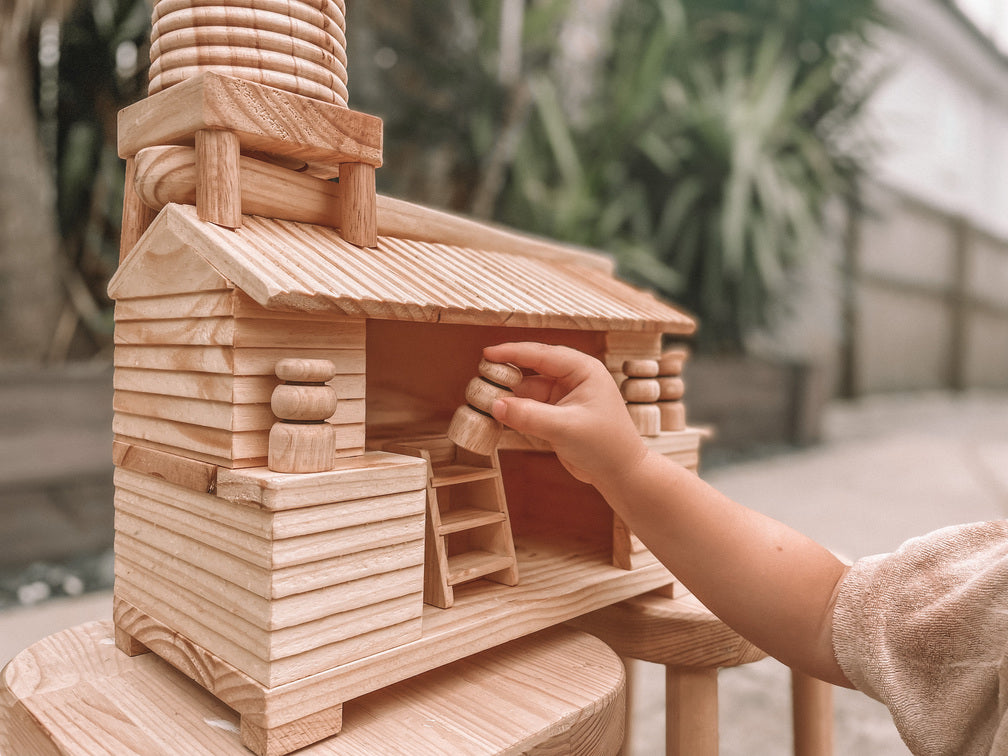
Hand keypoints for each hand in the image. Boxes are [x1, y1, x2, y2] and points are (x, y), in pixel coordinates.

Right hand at [483, 342, 647, 487]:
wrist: (620, 474)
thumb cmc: (605, 446)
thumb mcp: (565, 428)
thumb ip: (529, 415)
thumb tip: (495, 405)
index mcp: (583, 370)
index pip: (543, 354)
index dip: (513, 352)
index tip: (487, 354)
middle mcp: (574, 379)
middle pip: (532, 369)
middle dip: (508, 373)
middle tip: (481, 377)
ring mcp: (565, 398)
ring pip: (528, 390)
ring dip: (509, 395)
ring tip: (484, 399)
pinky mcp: (557, 416)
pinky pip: (530, 407)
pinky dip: (515, 411)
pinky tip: (498, 414)